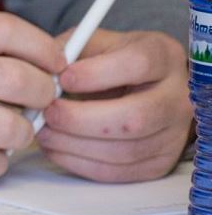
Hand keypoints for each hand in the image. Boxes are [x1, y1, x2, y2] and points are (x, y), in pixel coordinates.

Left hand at [35, 27, 191, 181]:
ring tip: (44, 132)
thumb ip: (70, 52)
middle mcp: (176, 98)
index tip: (62, 78)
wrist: (147, 86)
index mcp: (162, 56)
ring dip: (76, 145)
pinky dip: (82, 163)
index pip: (138, 64)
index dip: (96, 74)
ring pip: (126, 150)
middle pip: (135, 118)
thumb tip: (40, 73)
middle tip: (47, 113)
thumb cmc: (113, 60)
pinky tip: (57, 148)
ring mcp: (172, 135)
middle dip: (82, 119)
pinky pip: (120, 172)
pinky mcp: (159, 163)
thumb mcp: (95, 42)